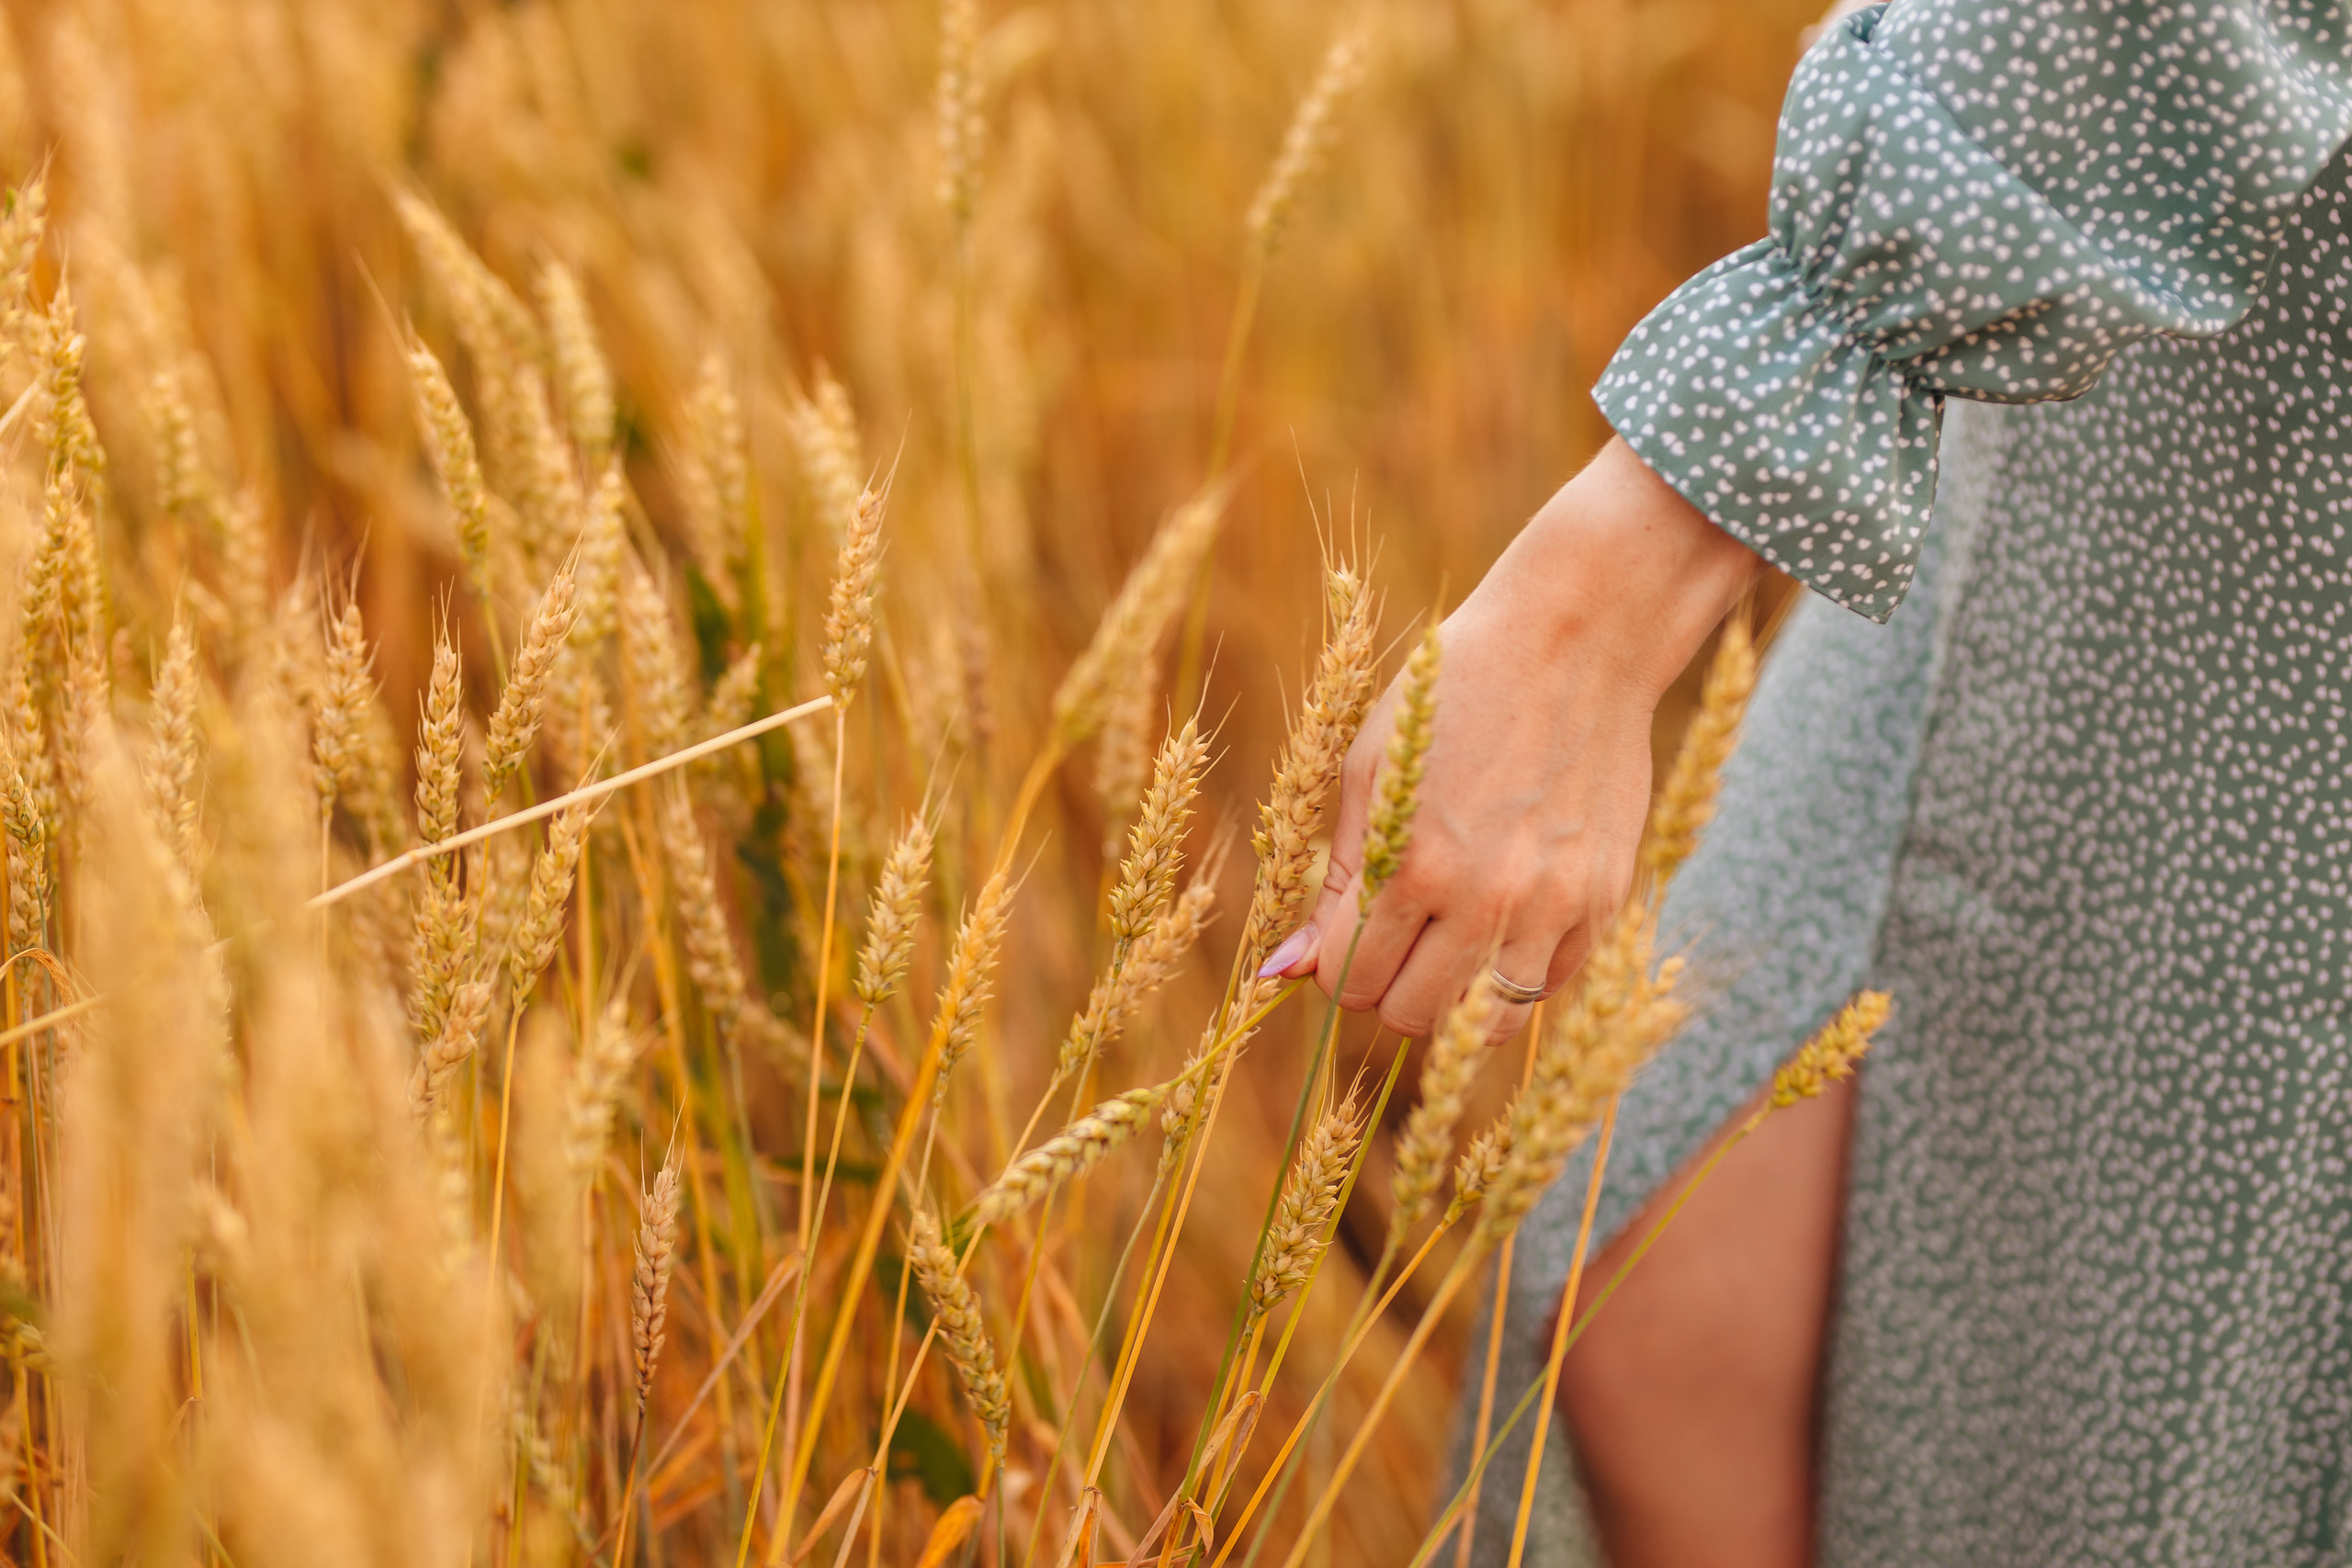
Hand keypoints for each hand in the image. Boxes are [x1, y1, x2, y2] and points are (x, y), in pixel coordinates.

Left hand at [1267, 438, 1762, 1037]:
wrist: (1575, 639)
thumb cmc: (1452, 691)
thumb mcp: (1370, 769)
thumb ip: (1333, 880)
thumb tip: (1282, 972)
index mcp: (1412, 861)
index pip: (1349, 977)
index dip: (1335, 963)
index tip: (1347, 933)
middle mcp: (1484, 898)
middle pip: (1408, 1013)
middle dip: (1384, 984)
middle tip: (1392, 934)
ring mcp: (1551, 907)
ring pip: (1478, 1021)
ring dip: (1448, 993)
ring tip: (1444, 939)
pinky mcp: (1602, 903)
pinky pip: (1544, 990)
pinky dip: (1511, 972)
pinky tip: (1500, 920)